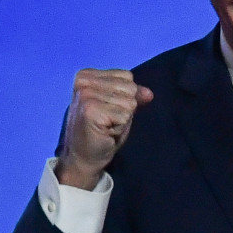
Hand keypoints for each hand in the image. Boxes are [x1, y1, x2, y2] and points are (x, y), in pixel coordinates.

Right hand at [55, 69, 153, 189]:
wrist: (84, 156)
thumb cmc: (101, 131)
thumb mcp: (118, 107)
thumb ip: (133, 95)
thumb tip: (149, 93)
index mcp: (86, 75)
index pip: (126, 76)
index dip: (124, 97)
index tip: (108, 109)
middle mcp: (83, 82)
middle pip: (130, 88)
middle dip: (125, 107)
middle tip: (108, 120)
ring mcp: (85, 95)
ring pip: (130, 101)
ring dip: (123, 118)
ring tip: (107, 125)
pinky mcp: (91, 110)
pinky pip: (126, 114)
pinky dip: (120, 126)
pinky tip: (106, 131)